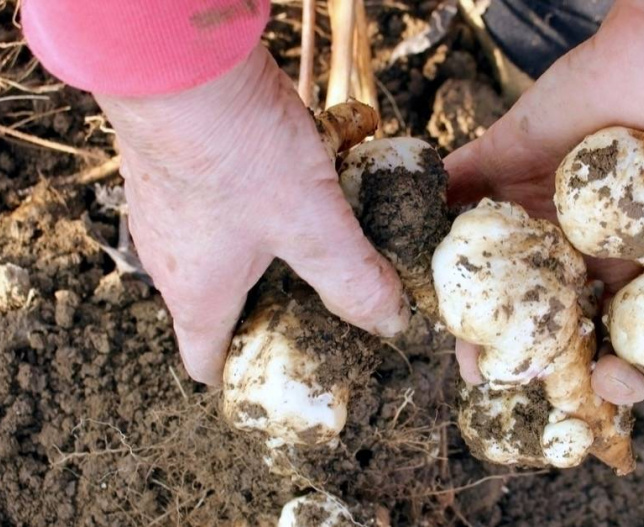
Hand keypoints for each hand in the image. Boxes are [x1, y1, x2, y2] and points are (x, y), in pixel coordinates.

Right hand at [95, 45, 408, 385]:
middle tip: (319, 295)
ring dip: (260, 249)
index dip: (244, 373)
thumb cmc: (239, 154)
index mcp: (196, 294)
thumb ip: (353, 279)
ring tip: (312, 231)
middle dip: (267, 307)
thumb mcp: (314, 224)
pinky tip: (286, 175)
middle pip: (216, 306)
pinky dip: (247, 203)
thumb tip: (391, 321)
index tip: (286, 364)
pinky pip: (211, 203)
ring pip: (215, 251)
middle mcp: (168, 261)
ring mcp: (162, 211)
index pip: (206, 361)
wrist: (178, 66)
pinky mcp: (168, 168)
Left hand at [445, 0, 643, 405]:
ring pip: (494, 261)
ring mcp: (542, 200)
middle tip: (496, 375)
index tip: (605, 384)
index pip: (609, 335)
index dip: (603, 369)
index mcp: (640, 270)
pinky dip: (435, 216)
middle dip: (519, 346)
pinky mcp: (509, 157)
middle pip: (540, 308)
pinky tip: (419, 257)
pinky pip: (461, 189)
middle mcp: (585, 241)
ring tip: (452, 336)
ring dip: (470, 300)